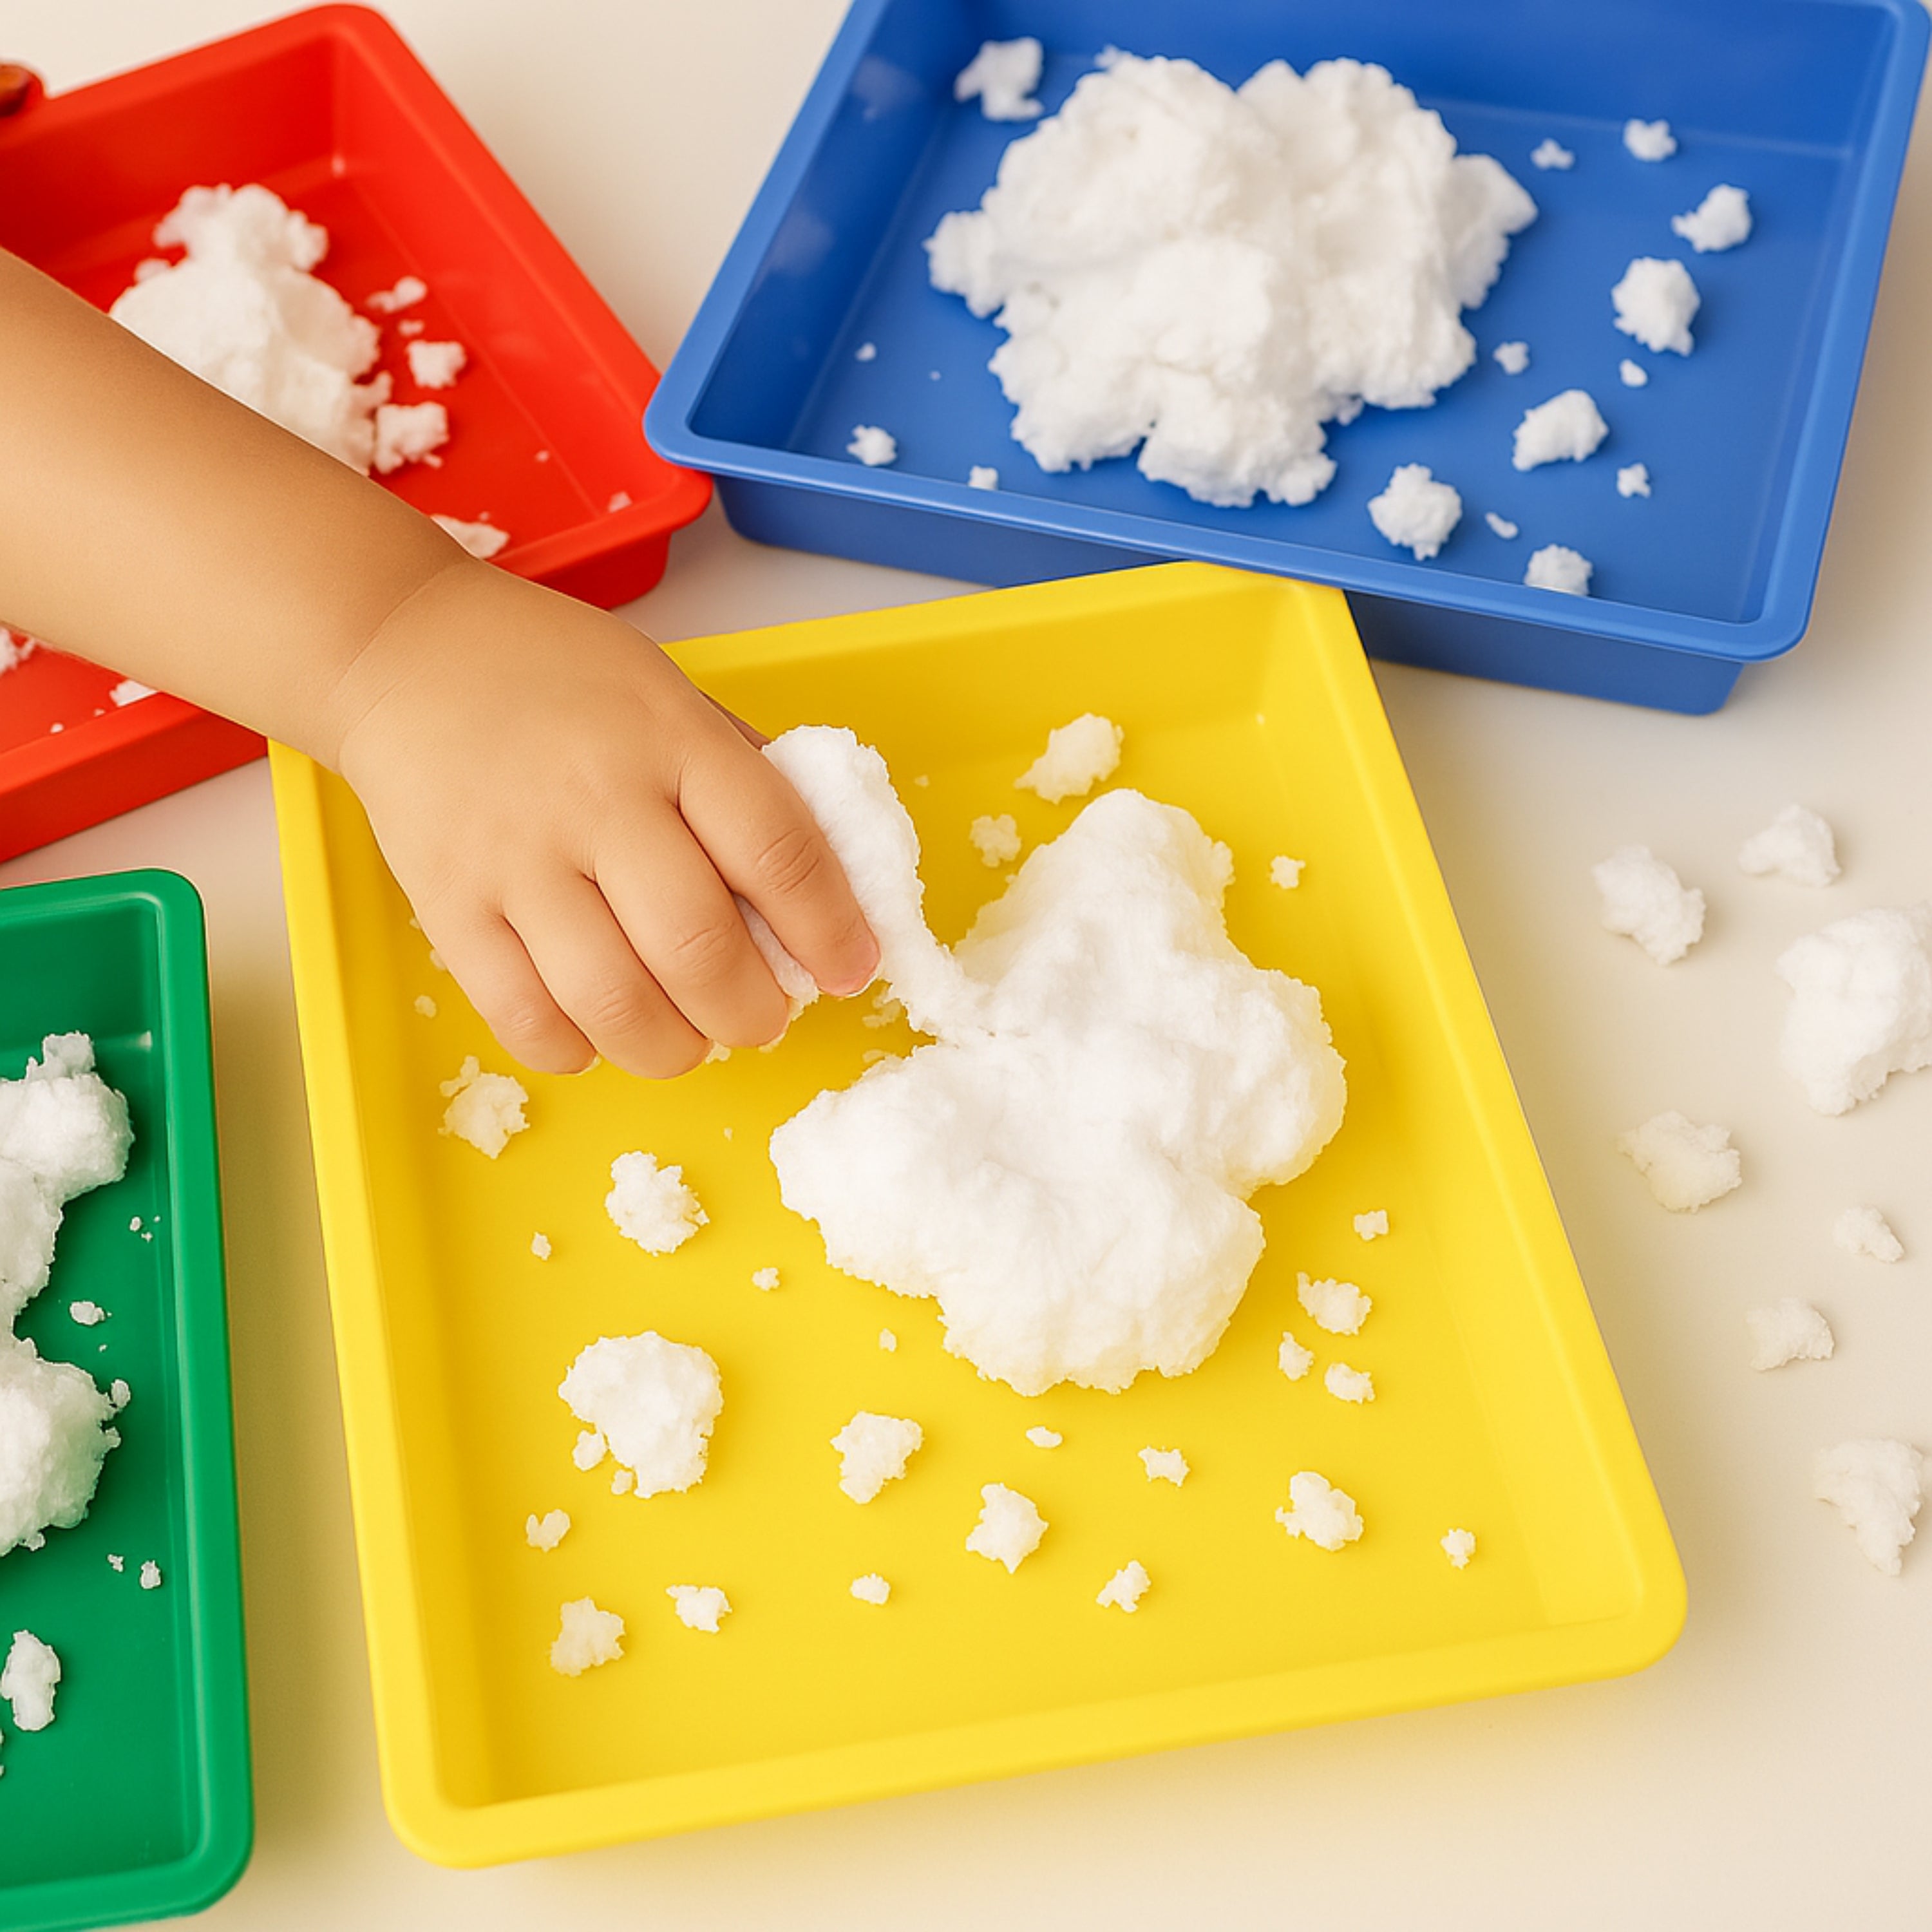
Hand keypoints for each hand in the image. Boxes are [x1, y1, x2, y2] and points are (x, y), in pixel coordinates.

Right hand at [328, 558, 878, 1077]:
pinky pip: (524, 1018)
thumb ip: (743, 779)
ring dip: (674, 1047)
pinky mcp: (447, 906)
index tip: (852, 970)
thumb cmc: (559, 679)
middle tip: (762, 1016)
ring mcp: (516, 858)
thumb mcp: (673, 696)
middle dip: (753, 1012)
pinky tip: (600, 1032)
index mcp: (673, 740)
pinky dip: (578, 1050)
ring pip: (614, 1001)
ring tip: (689, 1037)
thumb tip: (822, 886)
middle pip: (698, 947)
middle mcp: (596, 800)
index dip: (829, 930)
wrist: (404, 651)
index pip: (778, 851)